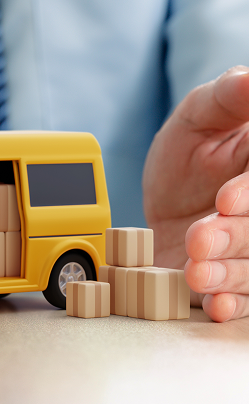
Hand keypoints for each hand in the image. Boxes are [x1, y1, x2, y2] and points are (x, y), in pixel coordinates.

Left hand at [142, 66, 248, 320]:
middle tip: (198, 237)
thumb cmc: (187, 157)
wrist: (164, 208)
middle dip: (235, 235)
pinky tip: (215, 305)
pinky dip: (234, 303)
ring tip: (195, 270)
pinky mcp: (245, 280)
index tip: (224, 199)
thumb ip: (227, 98)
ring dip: (230, 271)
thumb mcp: (198, 118)